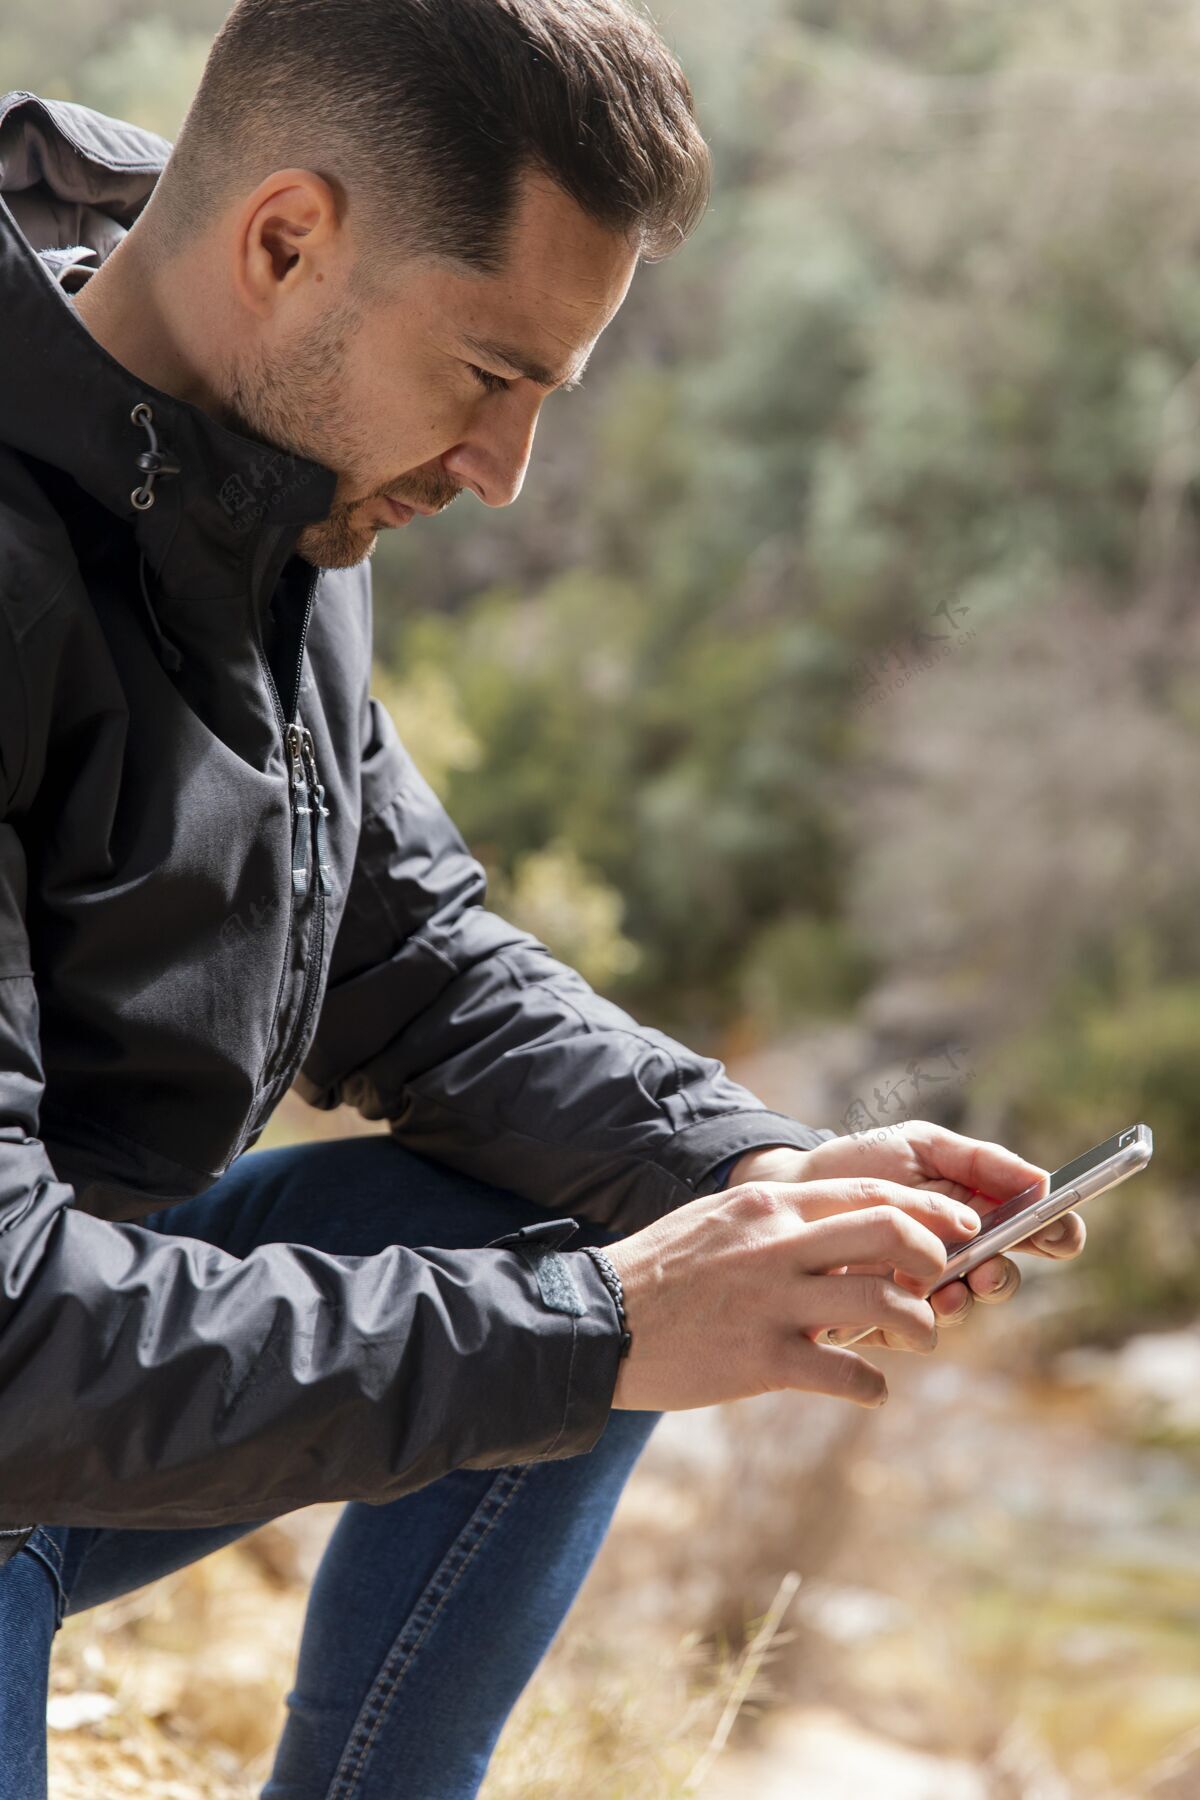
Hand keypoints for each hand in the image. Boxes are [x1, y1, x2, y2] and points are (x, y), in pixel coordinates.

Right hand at [605, 1176, 983, 1411]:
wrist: (599, 1321)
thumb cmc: (663, 1272)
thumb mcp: (721, 1221)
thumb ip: (779, 1221)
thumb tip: (840, 1228)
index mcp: (769, 1206)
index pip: (869, 1193)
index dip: (928, 1209)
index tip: (961, 1225)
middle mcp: (777, 1245)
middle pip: (890, 1233)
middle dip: (935, 1256)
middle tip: (943, 1280)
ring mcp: (771, 1303)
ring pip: (883, 1303)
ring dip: (920, 1324)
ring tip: (921, 1338)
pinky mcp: (761, 1360)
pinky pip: (844, 1374)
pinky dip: (872, 1387)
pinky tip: (872, 1392)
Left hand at [728, 1122, 1085, 1339]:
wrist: (791, 1190)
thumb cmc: (860, 1165)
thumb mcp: (921, 1147)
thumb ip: (981, 1162)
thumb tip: (1043, 1181)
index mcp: (977, 1213)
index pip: (1035, 1231)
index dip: (1057, 1234)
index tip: (1061, 1234)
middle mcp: (958, 1256)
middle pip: (1003, 1279)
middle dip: (1003, 1277)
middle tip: (988, 1270)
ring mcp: (923, 1289)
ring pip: (962, 1309)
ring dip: (961, 1302)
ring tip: (946, 1289)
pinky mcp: (886, 1318)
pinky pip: (913, 1332)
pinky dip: (913, 1320)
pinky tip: (903, 1301)